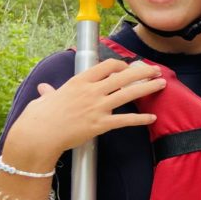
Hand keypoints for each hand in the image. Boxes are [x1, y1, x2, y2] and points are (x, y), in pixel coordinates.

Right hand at [3, 58, 165, 168]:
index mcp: (79, 82)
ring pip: (128, 93)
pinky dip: (140, 119)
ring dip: (147, 87)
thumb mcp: (45, 99)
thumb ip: (49, 93)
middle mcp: (91, 91)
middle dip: (142, 71)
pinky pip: (125, 120)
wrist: (38, 135)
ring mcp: (97, 107)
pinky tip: (152, 117)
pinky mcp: (100, 124)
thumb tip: (44, 90)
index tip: (128, 67)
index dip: (121, 65)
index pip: (106, 66)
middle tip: (156, 70)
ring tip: (162, 84)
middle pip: (123, 76)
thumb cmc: (39, 117)